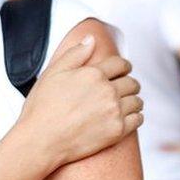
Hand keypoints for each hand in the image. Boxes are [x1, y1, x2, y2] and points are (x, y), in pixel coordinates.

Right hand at [16, 36, 143, 170]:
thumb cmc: (42, 108)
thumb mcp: (53, 73)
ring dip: (133, 100)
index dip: (124, 66)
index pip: (121, 64)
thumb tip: (91, 39)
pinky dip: (135, 116)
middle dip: (129, 83)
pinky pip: (138, 119)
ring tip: (126, 103)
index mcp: (93, 74)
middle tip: (124, 88)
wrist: (41, 140)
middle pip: (132, 82)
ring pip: (137, 101)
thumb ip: (75, 54)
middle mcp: (107, 91)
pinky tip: (127, 117)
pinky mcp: (118, 131)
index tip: (124, 69)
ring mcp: (114, 111)